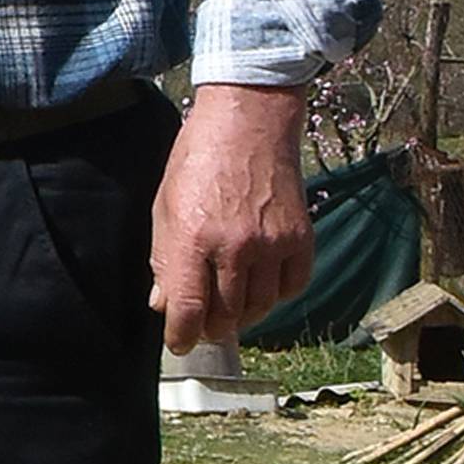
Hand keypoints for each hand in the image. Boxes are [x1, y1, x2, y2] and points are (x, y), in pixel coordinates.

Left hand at [150, 83, 312, 352]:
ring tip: (231, 307)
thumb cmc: (199, 158)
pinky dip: (276, 296)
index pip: (188, 310)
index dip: (182, 336)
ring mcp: (271, 243)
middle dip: (210, 329)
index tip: (179, 343)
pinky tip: (261, 285)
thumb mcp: (165, 205)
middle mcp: (234, 246)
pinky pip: (291, 288)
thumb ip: (164, 258)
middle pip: (225, 316)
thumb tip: (164, 303)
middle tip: (204, 325)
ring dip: (243, 316)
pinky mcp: (300, 238)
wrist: (249, 120)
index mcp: (192, 237)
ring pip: (259, 308)